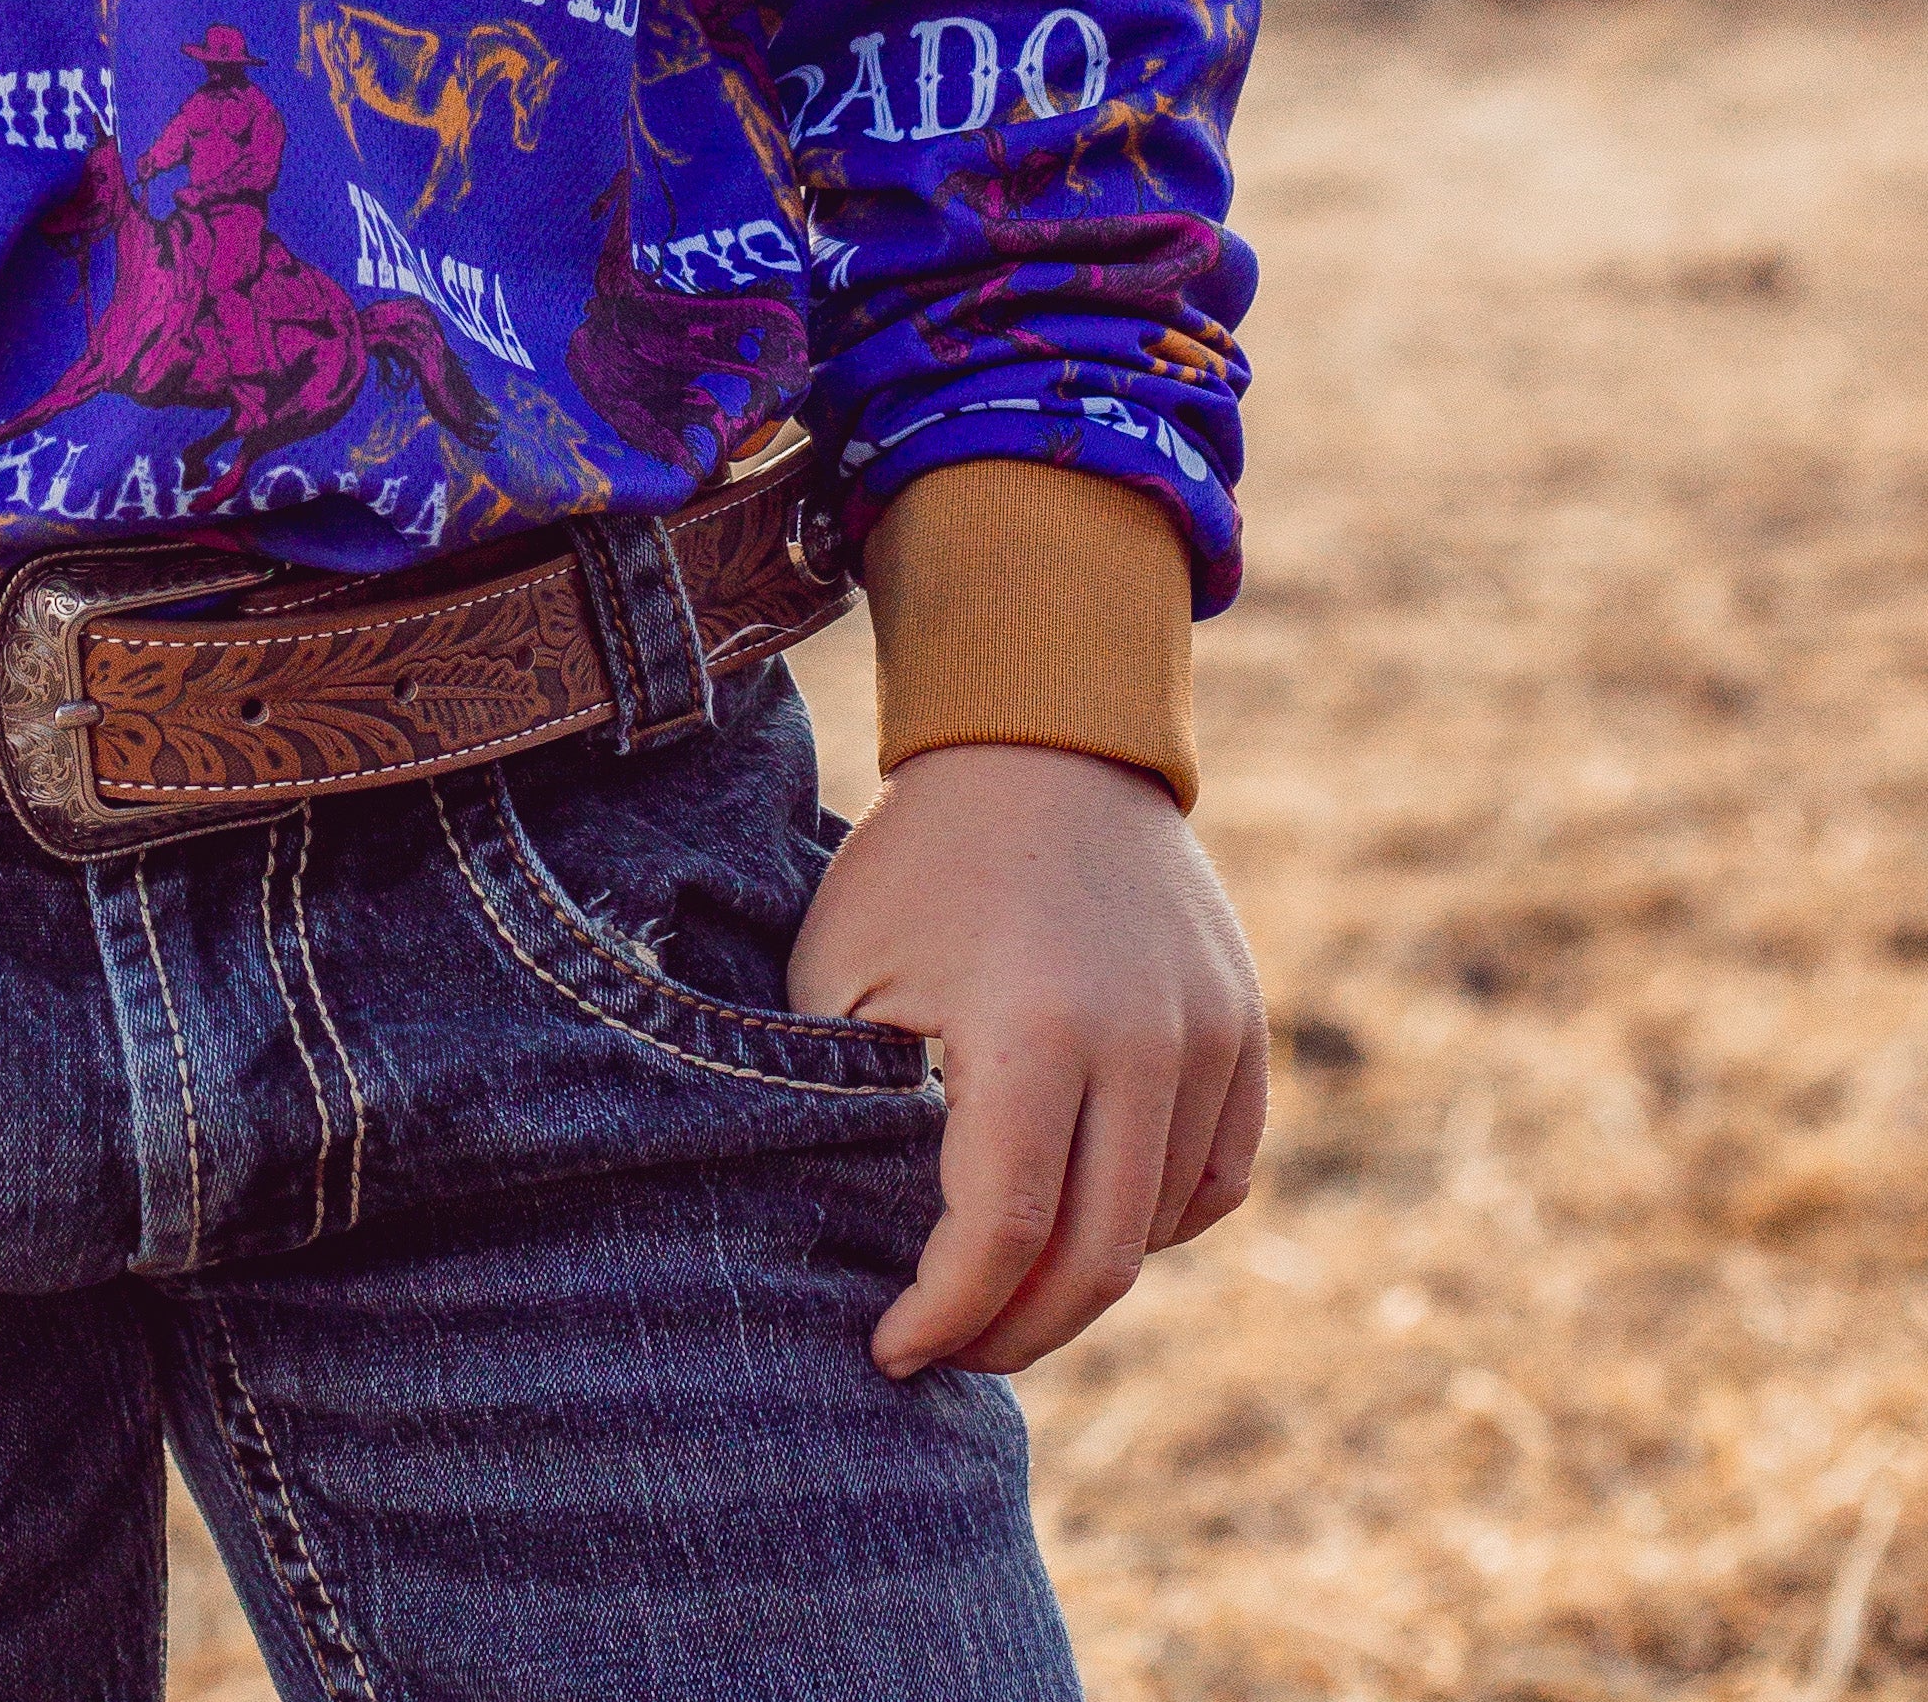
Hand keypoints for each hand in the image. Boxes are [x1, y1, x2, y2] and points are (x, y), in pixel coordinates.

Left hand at [787, 740, 1265, 1377]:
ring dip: (1082, 1286)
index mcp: (1031, 1026)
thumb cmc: (919, 863)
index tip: (890, 1351)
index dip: (944, 1314)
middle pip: (1094, 1259)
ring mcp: (1209, 1035)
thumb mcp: (843, 969)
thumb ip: (847, 1104)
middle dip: (1014, 1332)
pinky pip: (1216, 1179)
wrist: (1043, 738)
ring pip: (1159, 1230)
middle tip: (950, 1349)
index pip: (1000, 1232)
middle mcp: (1141, 1040)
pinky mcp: (1245, 1029)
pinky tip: (1085, 1221)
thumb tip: (856, 1241)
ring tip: (1004, 1291)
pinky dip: (1155, 1225)